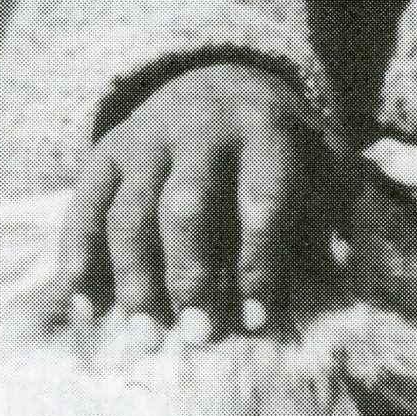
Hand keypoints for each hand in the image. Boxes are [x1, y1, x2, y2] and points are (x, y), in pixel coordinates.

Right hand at [49, 63, 347, 337]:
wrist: (221, 78)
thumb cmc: (282, 144)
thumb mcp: (324, 160)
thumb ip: (333, 209)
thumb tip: (337, 269)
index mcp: (264, 131)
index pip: (261, 201)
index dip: (258, 264)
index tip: (256, 322)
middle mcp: (199, 128)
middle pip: (185, 206)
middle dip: (190, 275)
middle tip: (199, 336)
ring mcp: (145, 138)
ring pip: (128, 213)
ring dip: (134, 280)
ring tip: (146, 337)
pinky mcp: (105, 151)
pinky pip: (84, 208)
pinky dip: (79, 260)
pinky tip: (85, 310)